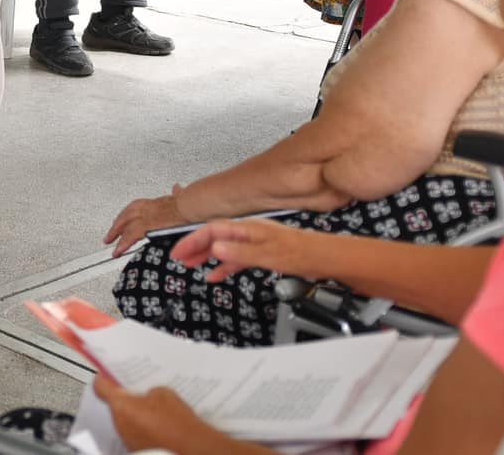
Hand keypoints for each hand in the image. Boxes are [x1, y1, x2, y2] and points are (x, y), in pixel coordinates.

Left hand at [94, 376, 226, 454]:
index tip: (107, 374)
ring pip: (126, 422)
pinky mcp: (138, 450)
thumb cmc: (178, 423)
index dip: (104, 379)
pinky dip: (145, 429)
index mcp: (122, 406)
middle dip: (127, 400)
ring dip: (137, 416)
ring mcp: (128, 440)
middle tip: (140, 393)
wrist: (192, 450)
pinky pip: (136, 434)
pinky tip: (161, 426)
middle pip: (115, 406)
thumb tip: (148, 395)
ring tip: (156, 410)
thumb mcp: (164, 394)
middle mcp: (120, 425)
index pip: (101, 387)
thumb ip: (149, 391)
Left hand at [104, 190, 186, 255]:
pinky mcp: (146, 226)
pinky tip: (118, 250)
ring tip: (112, 245)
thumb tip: (177, 188)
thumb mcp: (181, 196)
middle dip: (117, 225)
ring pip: (125, 225)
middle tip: (110, 235)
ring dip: (116, 234)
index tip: (122, 220)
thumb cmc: (189, 202)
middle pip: (126, 215)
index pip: (136, 206)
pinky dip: (123, 243)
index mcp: (155, 202)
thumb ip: (178, 193)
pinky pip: (130, 236)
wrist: (191, 205)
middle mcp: (148, 208)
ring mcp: (146, 216)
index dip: (128, 214)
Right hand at [170, 218, 323, 283]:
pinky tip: (217, 275)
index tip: (178, 252)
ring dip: (206, 256)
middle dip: (195, 247)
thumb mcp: (268, 255)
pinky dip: (224, 266)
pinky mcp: (263, 253)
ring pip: (224, 248)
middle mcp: (249, 233)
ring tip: (191, 266)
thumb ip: (240, 252)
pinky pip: (236, 258)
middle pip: (215, 237)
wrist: (325, 258)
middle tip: (178, 259)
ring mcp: (255, 243)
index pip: (212, 230)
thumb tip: (215, 247)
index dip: (193, 240)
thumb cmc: (302, 253)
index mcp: (247, 228)